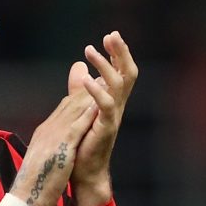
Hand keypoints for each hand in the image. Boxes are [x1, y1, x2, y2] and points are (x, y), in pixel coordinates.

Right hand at [10, 65, 99, 205]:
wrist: (24, 200)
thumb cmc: (33, 185)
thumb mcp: (43, 161)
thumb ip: (52, 146)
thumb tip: (58, 141)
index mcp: (44, 134)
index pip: (63, 110)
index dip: (78, 97)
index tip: (91, 86)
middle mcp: (47, 131)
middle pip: (69, 105)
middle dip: (86, 89)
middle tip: (103, 73)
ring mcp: (53, 138)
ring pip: (73, 111)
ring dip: (89, 94)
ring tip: (105, 81)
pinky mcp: (60, 149)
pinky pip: (75, 127)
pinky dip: (87, 113)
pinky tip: (98, 104)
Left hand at [71, 31, 137, 205]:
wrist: (82, 171)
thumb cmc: (82, 142)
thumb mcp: (79, 108)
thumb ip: (80, 88)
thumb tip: (78, 66)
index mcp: (111, 100)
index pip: (119, 71)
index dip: (117, 53)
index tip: (110, 35)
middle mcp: (116, 106)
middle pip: (127, 73)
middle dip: (120, 53)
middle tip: (112, 35)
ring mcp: (113, 116)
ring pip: (118, 85)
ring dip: (105, 66)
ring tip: (91, 50)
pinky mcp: (106, 128)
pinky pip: (105, 106)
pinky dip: (97, 91)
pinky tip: (87, 80)